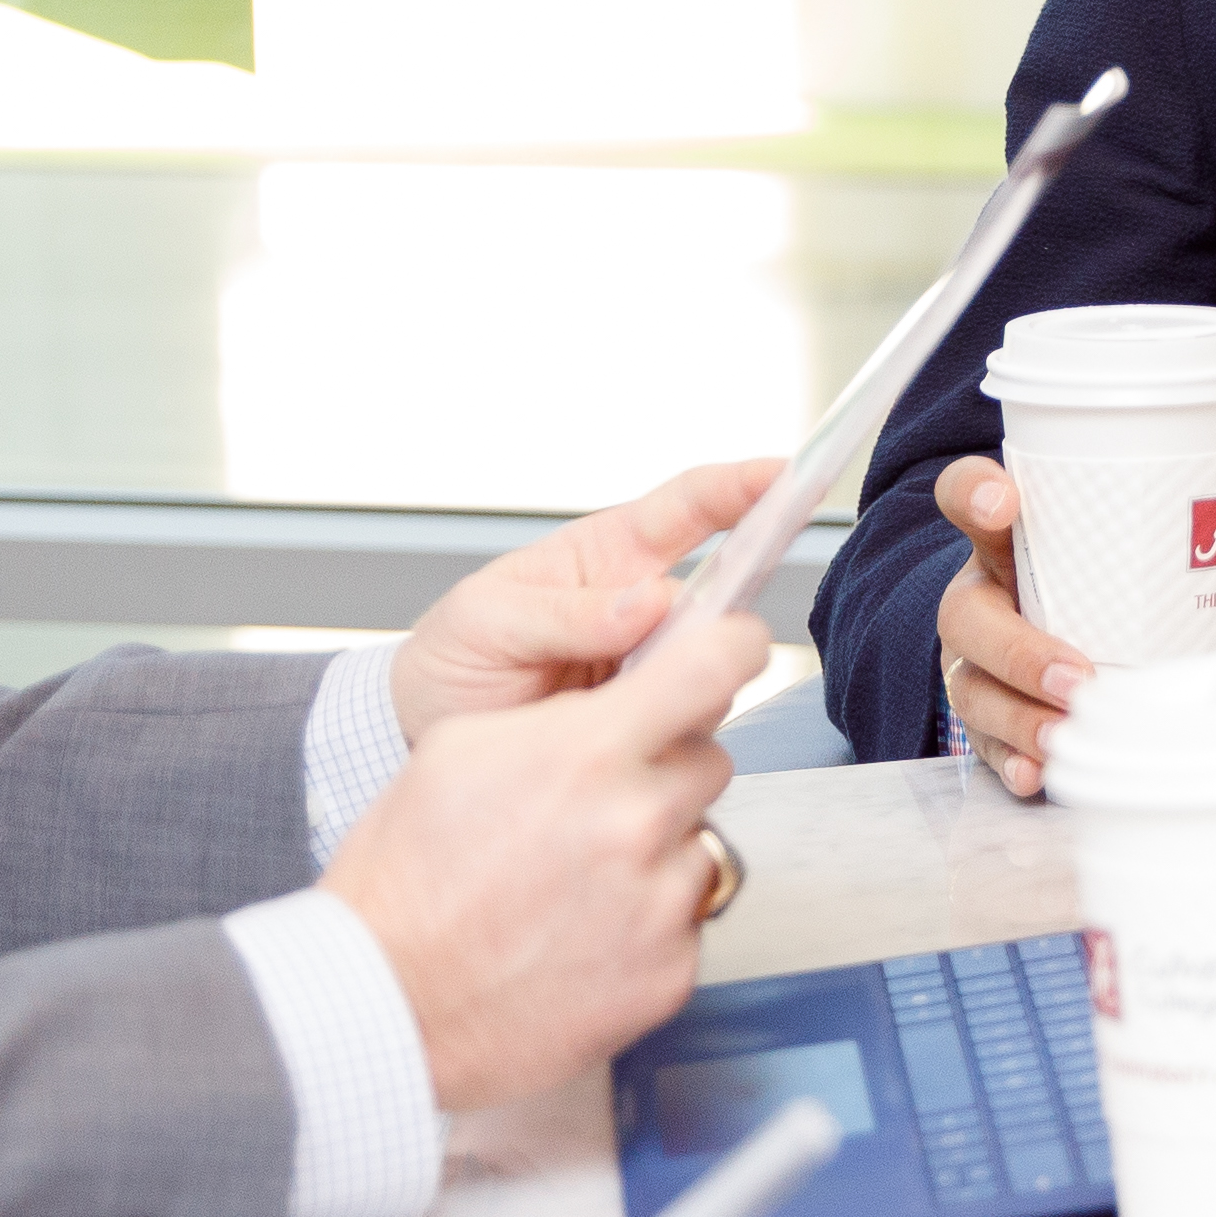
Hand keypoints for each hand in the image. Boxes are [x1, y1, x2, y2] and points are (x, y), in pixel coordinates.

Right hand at [324, 604, 762, 1099]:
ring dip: (655, 852)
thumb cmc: (408, 883)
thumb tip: (629, 697)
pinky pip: (686, 921)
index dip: (733, 647)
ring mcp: (661, 905)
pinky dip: (646, 922)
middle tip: (597, 803)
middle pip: (708, 761)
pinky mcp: (671, 973)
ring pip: (699, 844)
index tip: (736, 647)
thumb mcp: (460, 751)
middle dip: (663, 771)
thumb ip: (563, 714)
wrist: (390, 1001)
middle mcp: (639, 824)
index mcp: (588, 754)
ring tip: (576, 881)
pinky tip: (582, 932)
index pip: (715, 666)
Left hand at [394, 458, 788, 731]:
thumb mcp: (484, 622)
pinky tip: (618, 740)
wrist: (426, 741)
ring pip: (714, 668)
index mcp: (605, 557)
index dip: (742, 487)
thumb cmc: (452, 661)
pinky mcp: (656, 725)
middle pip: (723, 599)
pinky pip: (693, 725)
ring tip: (599, 708)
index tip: (789, 475)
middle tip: (668, 655)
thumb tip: (649, 603)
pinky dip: (670, 733)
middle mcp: (645, 610)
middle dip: (719, 622)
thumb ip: (562, 613)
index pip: (687, 506)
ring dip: (682, 687)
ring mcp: (654, 669)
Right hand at [924, 455, 1215, 801]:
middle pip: (965, 618)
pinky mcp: (982, 721)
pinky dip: (1012, 762)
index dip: (975, 493)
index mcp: (1013, 549)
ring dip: (1019, 716)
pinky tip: (1039, 775)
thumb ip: (1211, 591)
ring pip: (973, 690)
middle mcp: (981, 603)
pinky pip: (984, 746)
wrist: (1052, 661)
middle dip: (1018, 649)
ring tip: (1064, 734)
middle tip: (1076, 676)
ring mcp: (974, 666)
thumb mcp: (1143, 589)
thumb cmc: (1101, 608)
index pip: (969, 501)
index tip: (1006, 501)